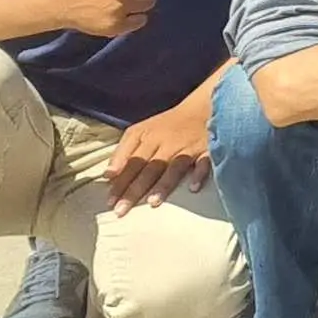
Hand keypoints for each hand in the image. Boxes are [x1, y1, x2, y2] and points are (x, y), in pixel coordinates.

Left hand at [104, 91, 211, 208]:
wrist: (205, 107)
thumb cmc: (168, 124)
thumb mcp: (140, 130)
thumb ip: (123, 151)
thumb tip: (108, 175)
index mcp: (149, 137)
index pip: (132, 163)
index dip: (121, 182)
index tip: (110, 201)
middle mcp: (168, 143)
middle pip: (149, 169)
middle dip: (135, 189)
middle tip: (122, 210)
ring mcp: (188, 147)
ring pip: (174, 167)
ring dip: (164, 184)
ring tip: (152, 202)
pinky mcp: (209, 150)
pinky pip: (205, 163)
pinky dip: (199, 174)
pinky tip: (193, 188)